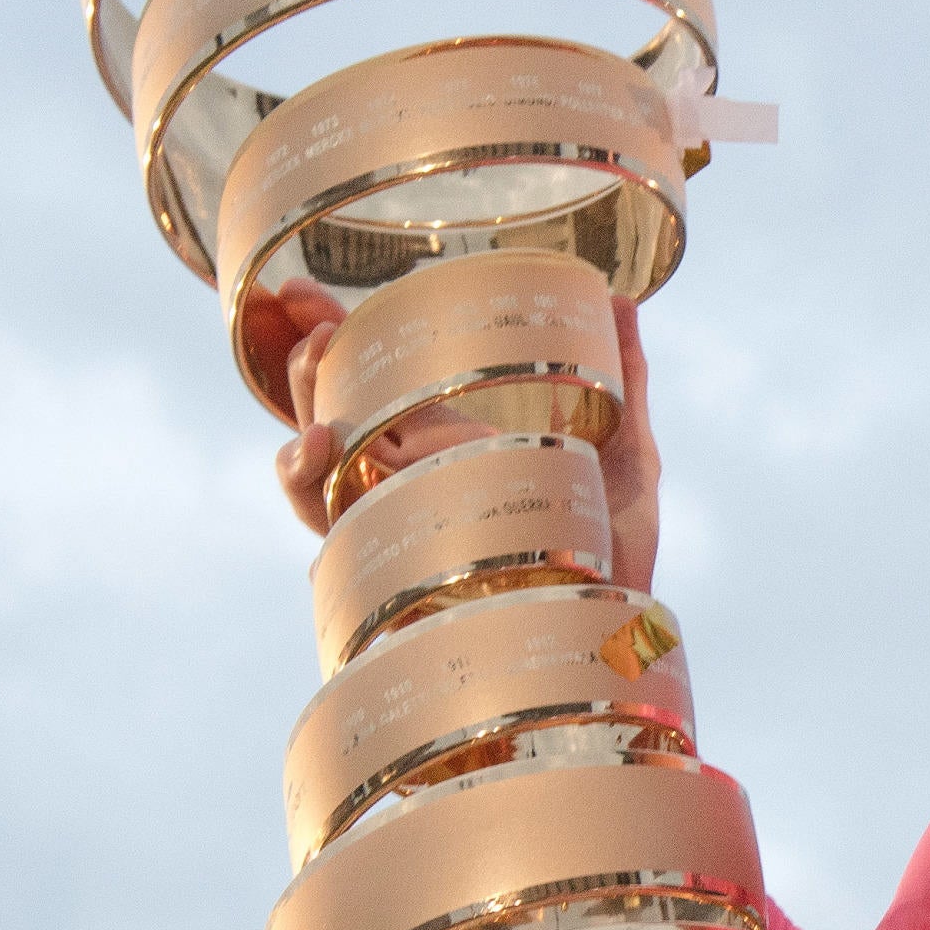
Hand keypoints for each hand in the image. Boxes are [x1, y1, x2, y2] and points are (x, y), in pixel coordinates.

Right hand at [267, 280, 662, 594]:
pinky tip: (318, 441)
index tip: (303, 292)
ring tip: (315, 356)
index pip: (377, 383)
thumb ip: (624, 376)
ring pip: (317, 463)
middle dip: (305, 358)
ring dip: (302, 405)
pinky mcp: (390, 567)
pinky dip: (308, 481)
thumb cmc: (616, 555)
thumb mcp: (628, 454)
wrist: (619, 637)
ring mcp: (398, 524)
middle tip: (308, 307)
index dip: (332, 337)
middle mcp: (412, 485)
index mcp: (453, 449)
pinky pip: (326, 524)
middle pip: (332, 411)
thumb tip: (623, 299)